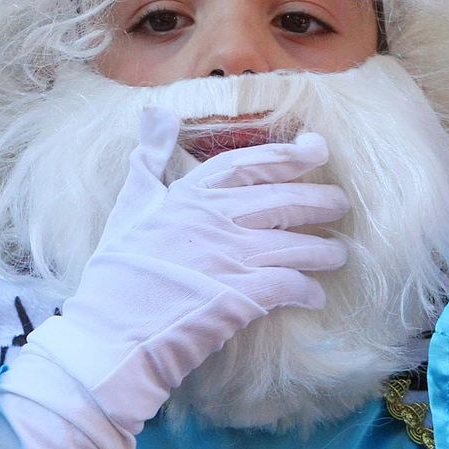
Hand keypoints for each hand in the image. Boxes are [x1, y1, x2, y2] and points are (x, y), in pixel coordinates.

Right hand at [0, 108, 349, 448]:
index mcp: (188, 196)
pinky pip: (288, 286)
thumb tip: (154, 112)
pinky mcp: (239, 297)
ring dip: (322, 250)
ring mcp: (228, 258)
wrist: (107, 337)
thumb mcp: (130, 207)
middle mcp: (213, 221)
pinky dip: (306, 289)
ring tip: (338, 254)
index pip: (247, 163)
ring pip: (293, 244)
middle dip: (318, 200)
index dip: (286, 154)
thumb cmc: (116, 275)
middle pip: (281, 201)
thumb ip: (148, 161)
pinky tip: (315, 294)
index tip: (317, 148)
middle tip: (340, 204)